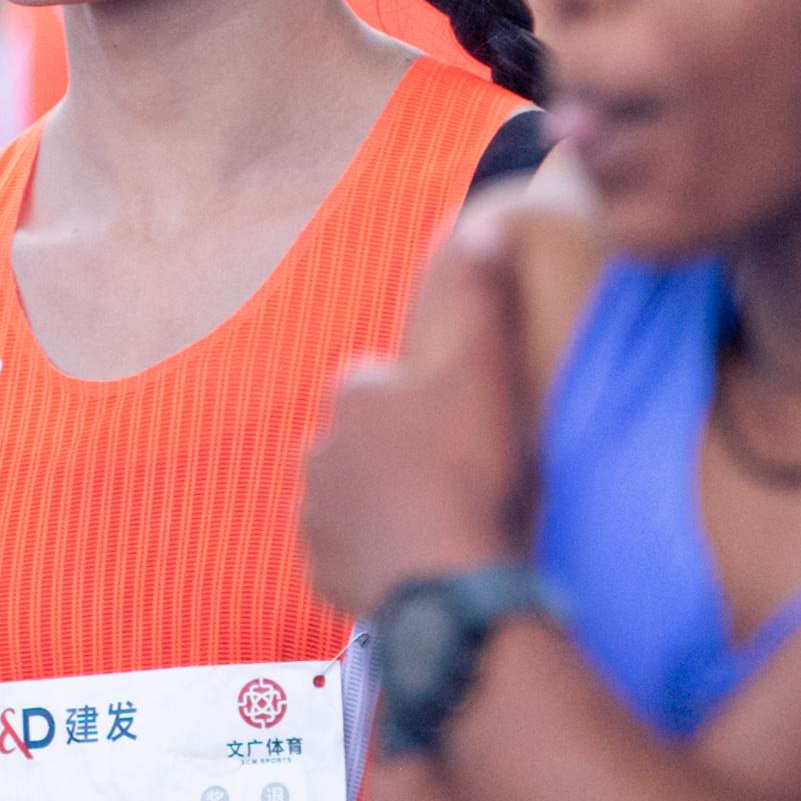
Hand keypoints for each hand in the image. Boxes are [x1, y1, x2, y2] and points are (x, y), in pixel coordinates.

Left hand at [302, 191, 534, 617]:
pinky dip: (372, 559)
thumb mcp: (485, 368)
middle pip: (361, 443)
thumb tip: (482, 223)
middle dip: (394, 455)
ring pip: (350, 499)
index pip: (380, 385)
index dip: (420, 403)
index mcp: (355, 396)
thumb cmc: (468, 470)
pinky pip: (345, 556)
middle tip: (450, 479)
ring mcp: (315, 516)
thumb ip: (482, 294)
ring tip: (434, 524)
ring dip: (382, 507)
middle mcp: (319, 451)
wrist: (446, 577)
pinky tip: (413, 562)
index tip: (456, 425)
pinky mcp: (319, 570)